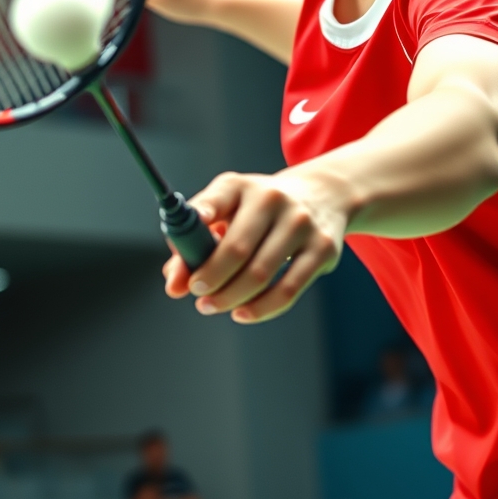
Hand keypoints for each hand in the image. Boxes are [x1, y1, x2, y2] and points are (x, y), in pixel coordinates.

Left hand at [162, 166, 348, 321]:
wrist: (322, 195)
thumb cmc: (260, 210)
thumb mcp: (227, 211)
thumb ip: (194, 243)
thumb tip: (175, 285)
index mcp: (241, 186)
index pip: (214, 202)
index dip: (196, 225)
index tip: (184, 249)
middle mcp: (273, 198)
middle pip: (236, 250)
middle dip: (210, 279)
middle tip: (197, 294)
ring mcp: (301, 223)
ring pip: (261, 275)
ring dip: (230, 298)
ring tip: (213, 305)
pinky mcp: (323, 248)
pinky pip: (288, 290)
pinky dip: (260, 309)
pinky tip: (242, 312)